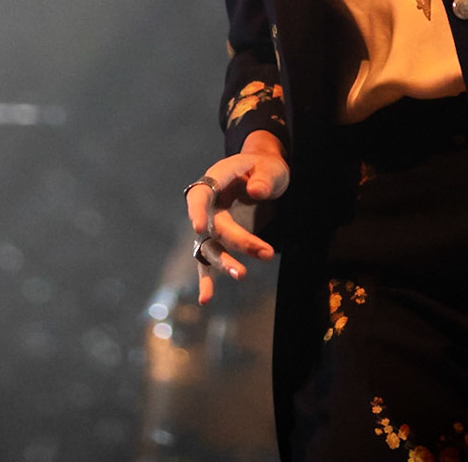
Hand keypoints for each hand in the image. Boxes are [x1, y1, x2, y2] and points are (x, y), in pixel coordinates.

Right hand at [183, 138, 286, 304]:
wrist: (262, 174)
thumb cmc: (265, 168)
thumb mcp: (271, 166)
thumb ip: (264, 178)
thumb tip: (256, 192)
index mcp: (216, 179)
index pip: (200, 195)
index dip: (197, 211)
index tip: (199, 228)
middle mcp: (208, 204)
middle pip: (215, 227)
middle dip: (237, 241)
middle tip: (265, 252)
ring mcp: (211, 224)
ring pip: (211, 247)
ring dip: (224, 263)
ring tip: (241, 275)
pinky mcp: (218, 239)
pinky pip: (210, 261)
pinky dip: (207, 280)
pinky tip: (205, 300)